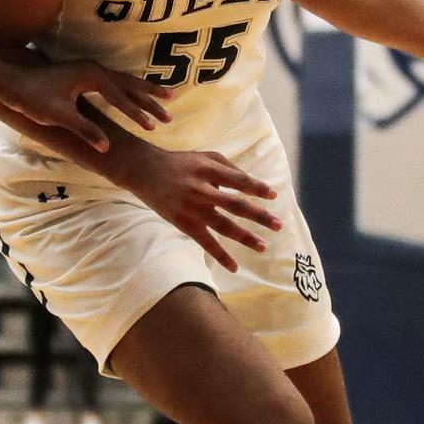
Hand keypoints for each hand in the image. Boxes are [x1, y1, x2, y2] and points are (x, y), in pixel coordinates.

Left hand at [0, 57, 171, 152]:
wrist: (9, 80)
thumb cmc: (32, 98)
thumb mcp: (60, 117)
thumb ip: (85, 130)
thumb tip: (106, 147)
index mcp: (91, 76)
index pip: (121, 97)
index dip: (137, 113)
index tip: (152, 127)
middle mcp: (93, 68)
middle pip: (129, 83)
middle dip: (151, 97)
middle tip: (171, 107)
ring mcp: (88, 68)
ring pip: (123, 80)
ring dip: (143, 91)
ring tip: (164, 97)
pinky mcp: (83, 72)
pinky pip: (114, 80)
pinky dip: (129, 88)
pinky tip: (135, 94)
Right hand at [125, 149, 281, 272]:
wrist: (145, 171)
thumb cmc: (181, 163)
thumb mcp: (205, 157)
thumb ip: (229, 168)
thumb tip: (251, 184)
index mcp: (209, 170)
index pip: (239, 181)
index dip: (257, 188)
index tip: (274, 196)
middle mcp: (202, 189)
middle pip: (236, 205)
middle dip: (259, 216)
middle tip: (278, 225)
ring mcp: (192, 209)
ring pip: (223, 226)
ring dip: (245, 237)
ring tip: (263, 246)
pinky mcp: (184, 223)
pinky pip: (205, 242)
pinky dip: (220, 255)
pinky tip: (234, 266)